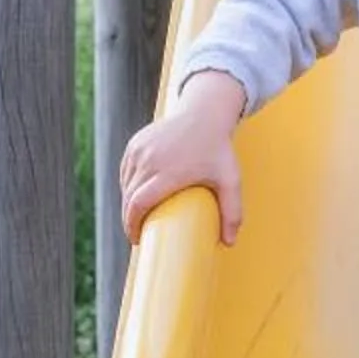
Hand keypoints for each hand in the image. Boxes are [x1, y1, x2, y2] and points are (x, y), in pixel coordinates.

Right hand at [119, 71, 248, 244]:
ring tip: (138, 216)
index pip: (138, 203)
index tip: (137, 239)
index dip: (132, 224)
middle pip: (129, 197)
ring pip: (125, 185)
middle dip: (129, 218)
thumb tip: (229, 243)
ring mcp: (140, 150)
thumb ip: (233, 212)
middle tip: (138, 232)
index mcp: (169, 172)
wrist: (205, 113)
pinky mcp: (135, 143)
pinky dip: (128, 185)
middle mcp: (150, 160)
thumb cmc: (218, 150)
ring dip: (128, 202)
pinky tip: (135, 195)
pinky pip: (126, 171)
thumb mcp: (231, 180)